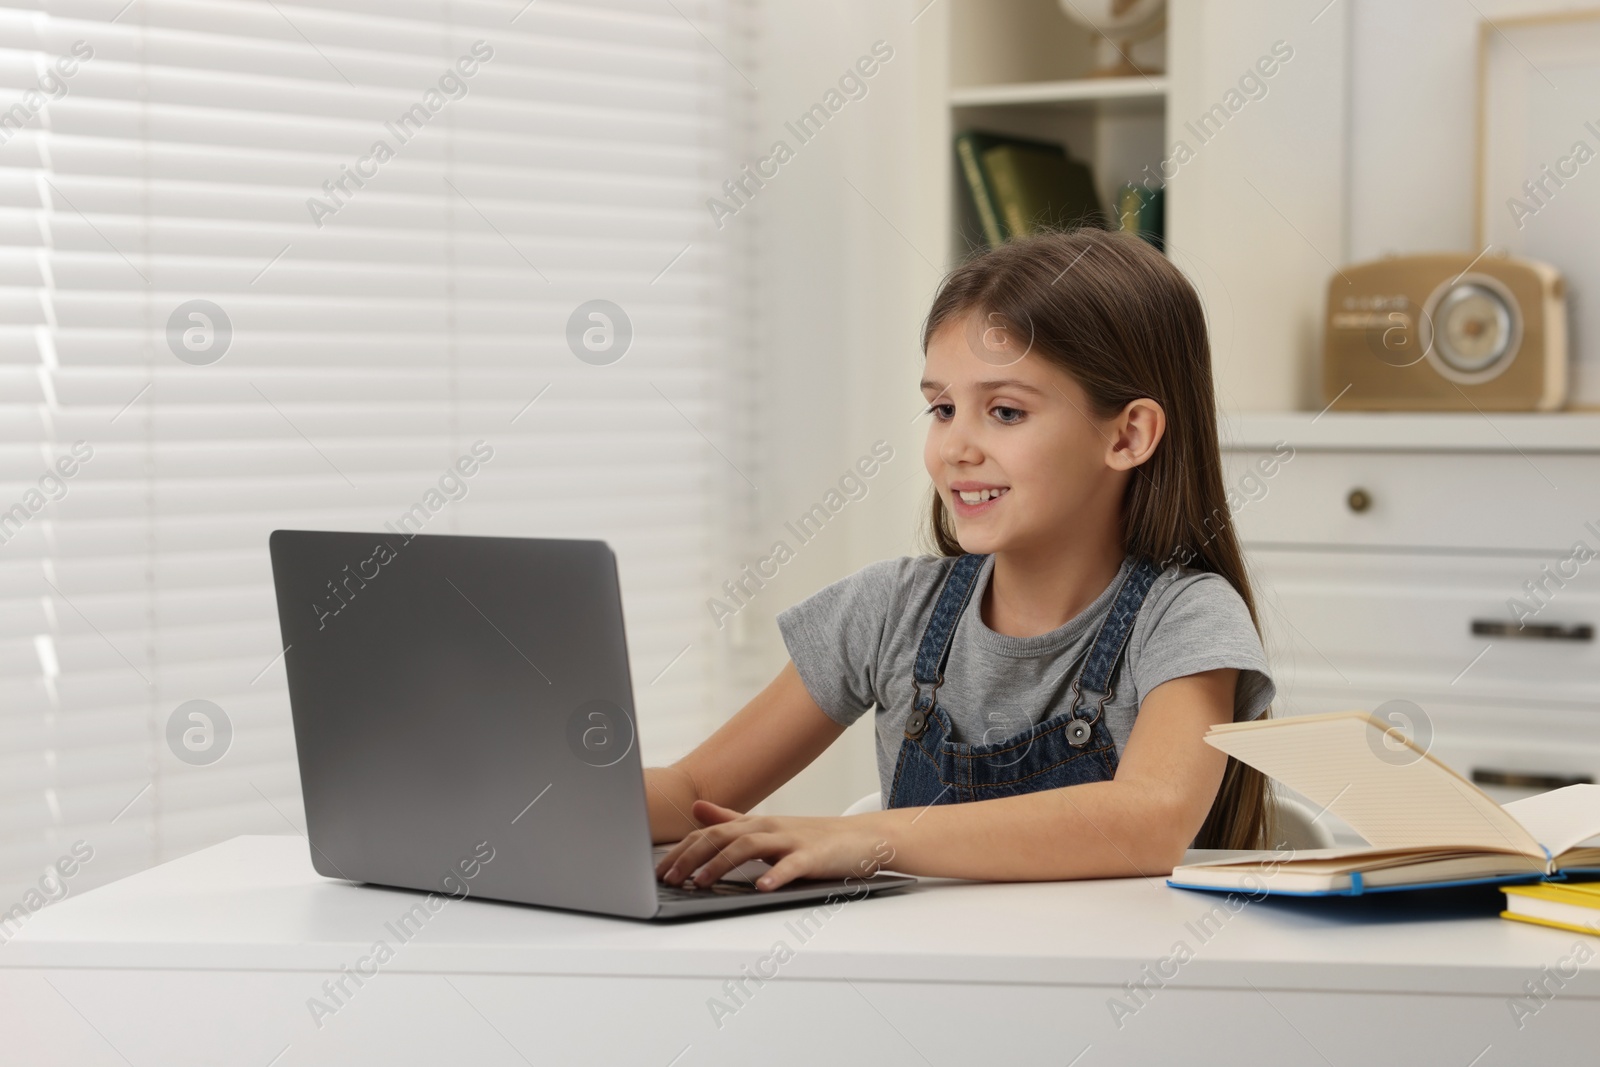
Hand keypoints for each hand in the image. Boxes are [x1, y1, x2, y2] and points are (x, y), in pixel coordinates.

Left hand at [653, 799, 897, 890]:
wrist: (861, 838)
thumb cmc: (812, 837)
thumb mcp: (766, 827)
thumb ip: (730, 818)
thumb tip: (697, 809)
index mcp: (754, 823)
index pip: (709, 833)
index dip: (682, 850)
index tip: (660, 870)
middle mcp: (768, 827)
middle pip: (722, 837)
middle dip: (691, 858)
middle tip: (670, 879)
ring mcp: (790, 840)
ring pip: (749, 846)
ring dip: (721, 864)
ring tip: (701, 883)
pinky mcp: (813, 856)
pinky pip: (792, 865)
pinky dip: (775, 875)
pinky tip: (761, 888)